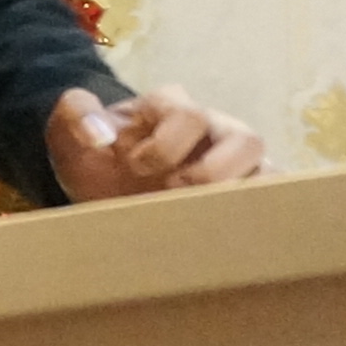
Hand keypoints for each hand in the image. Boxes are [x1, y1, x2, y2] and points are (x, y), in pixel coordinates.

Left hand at [46, 83, 266, 200]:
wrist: (97, 193)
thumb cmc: (91, 156)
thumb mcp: (68, 131)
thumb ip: (77, 115)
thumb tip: (101, 135)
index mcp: (172, 108)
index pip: (187, 113)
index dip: (163, 144)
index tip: (133, 167)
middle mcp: (215, 131)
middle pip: (245, 139)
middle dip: (210, 173)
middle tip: (172, 194)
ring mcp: (237, 164)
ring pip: (270, 171)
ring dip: (239, 198)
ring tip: (200, 219)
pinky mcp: (248, 196)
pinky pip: (276, 202)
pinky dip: (261, 218)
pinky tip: (226, 237)